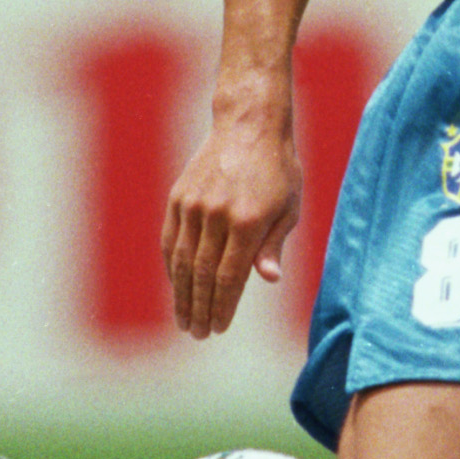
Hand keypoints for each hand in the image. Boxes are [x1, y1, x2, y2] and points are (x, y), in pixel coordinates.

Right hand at [163, 108, 301, 336]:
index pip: (229, 276)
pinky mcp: (178, 197)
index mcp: (248, 221)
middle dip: (199, 308)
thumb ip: (274, 244)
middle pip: (201, 274)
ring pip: (180, 261)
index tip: (219, 327)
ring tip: (184, 319)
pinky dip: (171, 266)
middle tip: (198, 333)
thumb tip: (267, 279)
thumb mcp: (289, 207)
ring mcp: (193, 205)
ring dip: (181, 294)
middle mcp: (216, 214)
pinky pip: (170, 239)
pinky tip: (176, 286)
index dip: (223, 306)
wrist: (248, 125)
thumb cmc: (278, 170)